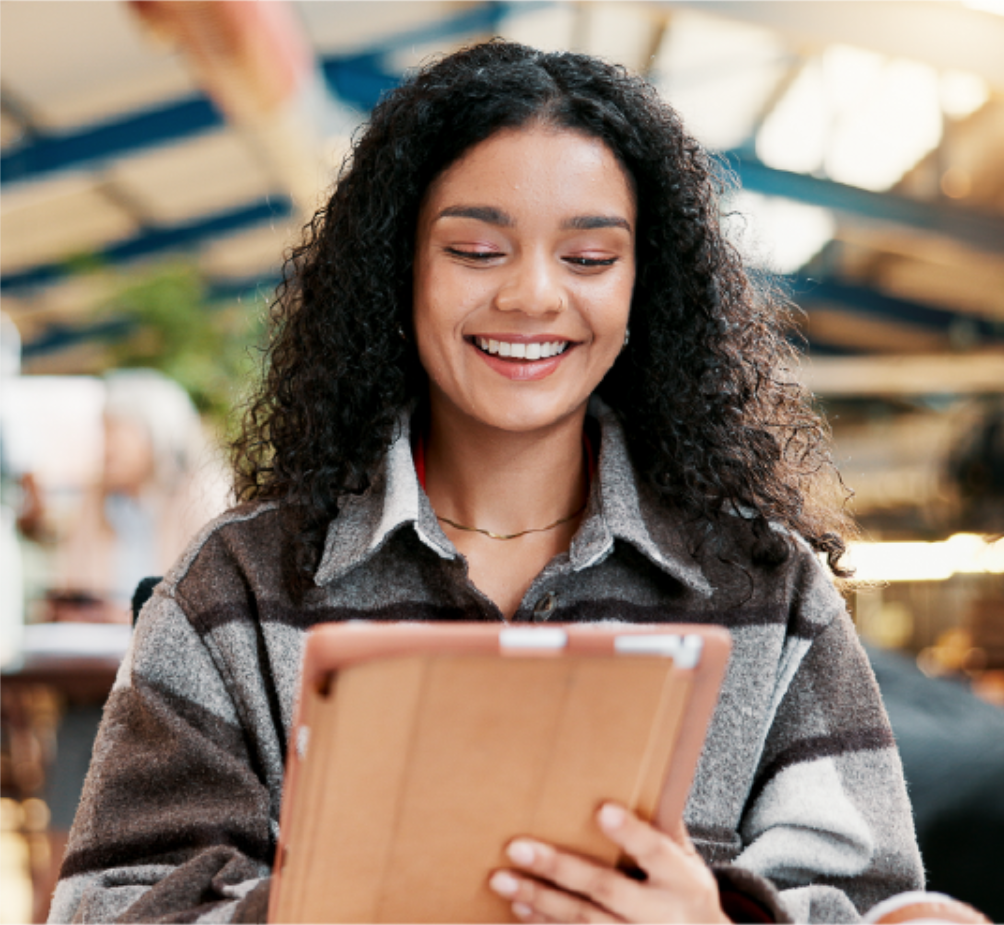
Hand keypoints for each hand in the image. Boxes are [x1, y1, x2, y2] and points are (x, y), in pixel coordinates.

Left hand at [488, 803, 729, 922]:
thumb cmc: (688, 899)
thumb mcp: (690, 865)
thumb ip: (665, 829)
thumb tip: (642, 778)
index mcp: (683, 882)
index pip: (656, 852)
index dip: (631, 833)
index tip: (603, 809)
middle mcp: (660, 915)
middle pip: (606, 888)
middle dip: (559, 868)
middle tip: (518, 847)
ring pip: (583, 920)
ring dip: (539, 899)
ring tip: (503, 880)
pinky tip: (520, 907)